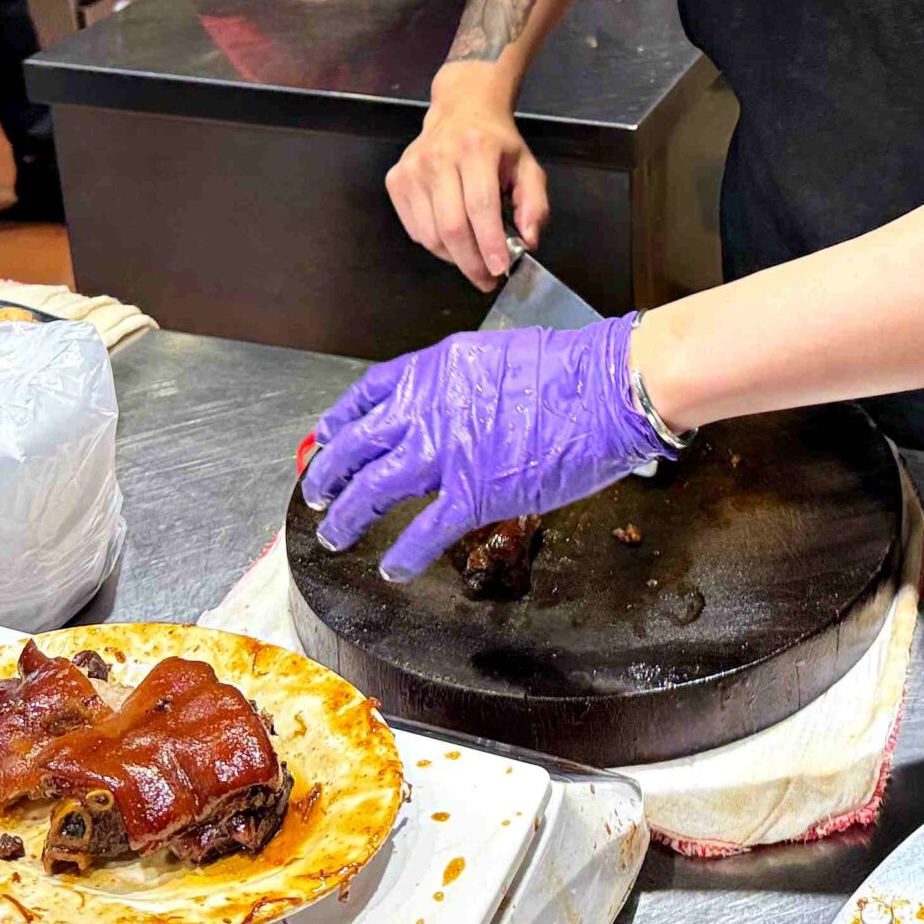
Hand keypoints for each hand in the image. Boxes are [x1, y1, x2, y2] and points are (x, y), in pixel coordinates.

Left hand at [301, 314, 677, 578]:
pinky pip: (423, 532)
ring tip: (334, 532)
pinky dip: (402, 554)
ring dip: (347, 516)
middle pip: (356, 445)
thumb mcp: (496, 356)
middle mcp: (429, 409)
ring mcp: (448, 453)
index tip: (326, 437)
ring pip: (372, 490)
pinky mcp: (475, 494)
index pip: (367, 396)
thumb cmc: (568, 368)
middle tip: (317, 493)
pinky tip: (392, 567)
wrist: (606, 388)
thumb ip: (459, 383)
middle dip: (328, 473)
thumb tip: (445, 406)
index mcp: (434, 370)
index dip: (339, 422)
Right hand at [387, 87, 548, 288]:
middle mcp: (439, 157)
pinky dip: (434, 245)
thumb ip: (535, 205)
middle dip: (470, 262)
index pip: (481, 206)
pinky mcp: (396, 179)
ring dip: (453, 257)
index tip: (498, 270)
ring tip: (472, 259)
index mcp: (477, 149)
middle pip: (452, 226)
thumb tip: (528, 241)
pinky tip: (452, 240)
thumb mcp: (528, 167)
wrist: (462, 109)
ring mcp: (412, 168)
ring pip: (429, 234)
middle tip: (486, 279)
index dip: (489, 243)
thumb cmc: (498, 144)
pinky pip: (414, 229)